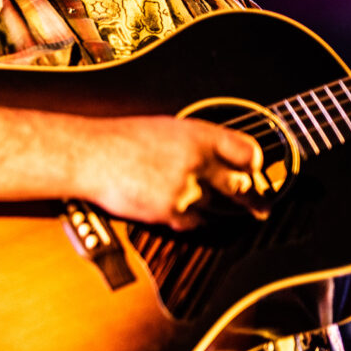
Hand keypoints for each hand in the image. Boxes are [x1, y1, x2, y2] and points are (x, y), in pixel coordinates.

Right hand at [81, 114, 269, 229]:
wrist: (90, 156)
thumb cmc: (120, 140)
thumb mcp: (166, 129)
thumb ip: (196, 144)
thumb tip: (218, 160)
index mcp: (199, 134)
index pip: (248, 152)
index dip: (255, 165)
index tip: (257, 173)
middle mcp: (198, 159)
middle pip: (241, 185)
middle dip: (250, 196)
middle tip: (259, 205)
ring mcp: (186, 187)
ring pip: (214, 205)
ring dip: (207, 204)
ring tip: (185, 194)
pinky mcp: (172, 210)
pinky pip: (192, 221)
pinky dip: (186, 217)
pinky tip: (168, 204)